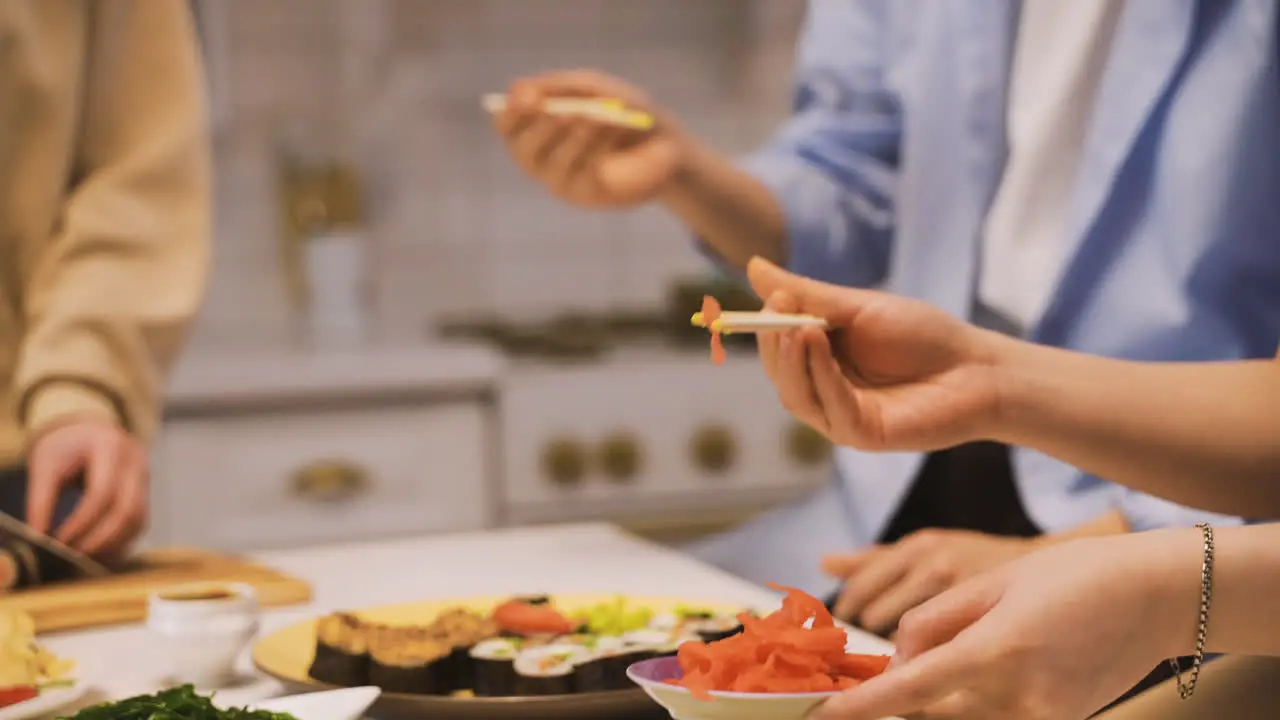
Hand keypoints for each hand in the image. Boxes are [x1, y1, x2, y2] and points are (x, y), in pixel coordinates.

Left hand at [27, 417, 148, 557]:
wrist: (88, 431)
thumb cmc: (64, 446)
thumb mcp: (45, 465)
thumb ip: (40, 501)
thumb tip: (38, 538)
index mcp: (109, 446)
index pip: (102, 492)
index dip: (82, 522)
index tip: (60, 541)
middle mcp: (135, 461)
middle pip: (128, 509)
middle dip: (101, 538)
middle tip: (74, 555)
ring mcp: (145, 476)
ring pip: (138, 519)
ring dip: (113, 543)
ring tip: (85, 556)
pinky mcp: (146, 491)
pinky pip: (140, 522)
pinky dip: (121, 540)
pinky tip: (100, 551)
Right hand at [494, 70, 687, 206]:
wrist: (664, 141)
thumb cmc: (621, 110)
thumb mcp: (591, 88)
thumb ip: (557, 87)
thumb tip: (518, 89)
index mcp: (534, 127)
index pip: (506, 124)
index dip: (512, 112)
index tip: (529, 98)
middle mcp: (541, 158)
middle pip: (523, 149)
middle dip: (542, 129)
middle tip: (562, 114)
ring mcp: (561, 180)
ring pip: (554, 163)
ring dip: (577, 137)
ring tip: (600, 117)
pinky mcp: (586, 196)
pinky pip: (582, 175)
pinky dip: (598, 148)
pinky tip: (615, 128)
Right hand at [746, 257, 1003, 450]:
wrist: (977, 368)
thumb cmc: (923, 336)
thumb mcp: (859, 307)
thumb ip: (808, 294)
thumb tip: (752, 266)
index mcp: (821, 360)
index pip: (779, 347)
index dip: (770, 325)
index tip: (776, 296)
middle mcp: (824, 390)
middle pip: (781, 374)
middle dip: (776, 344)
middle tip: (781, 313)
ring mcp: (840, 416)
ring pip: (797, 395)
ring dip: (794, 361)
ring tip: (800, 328)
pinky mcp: (861, 434)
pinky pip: (829, 409)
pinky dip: (821, 377)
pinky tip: (820, 345)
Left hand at [812, 531, 1198, 719]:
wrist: (1156, 596)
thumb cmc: (1074, 574)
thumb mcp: (992, 581)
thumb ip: (934, 621)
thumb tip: (899, 658)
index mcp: (995, 652)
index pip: (909, 692)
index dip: (861, 708)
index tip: (822, 714)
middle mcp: (1018, 697)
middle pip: (929, 712)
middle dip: (902, 692)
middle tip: (889, 662)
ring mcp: (1043, 718)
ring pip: (960, 719)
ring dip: (939, 697)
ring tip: (955, 651)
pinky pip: (997, 718)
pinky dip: (974, 700)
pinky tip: (990, 662)